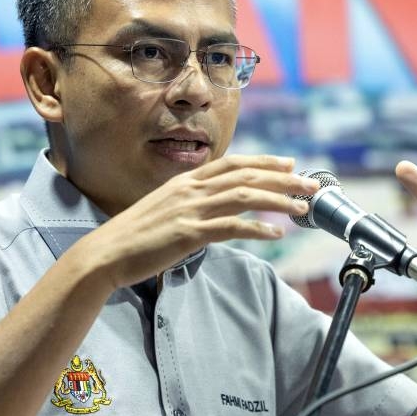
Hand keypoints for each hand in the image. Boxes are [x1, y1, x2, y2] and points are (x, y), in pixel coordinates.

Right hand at [77, 155, 317, 290]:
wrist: (105, 253)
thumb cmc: (135, 236)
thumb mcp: (165, 208)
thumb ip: (191, 202)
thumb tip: (216, 205)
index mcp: (185, 180)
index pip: (234, 163)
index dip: (265, 162)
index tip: (290, 163)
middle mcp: (190, 189)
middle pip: (246, 176)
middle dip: (284, 178)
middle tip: (311, 185)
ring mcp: (189, 210)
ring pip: (244, 197)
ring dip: (278, 200)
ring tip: (303, 209)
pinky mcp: (188, 233)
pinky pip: (231, 227)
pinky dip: (258, 229)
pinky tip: (276, 234)